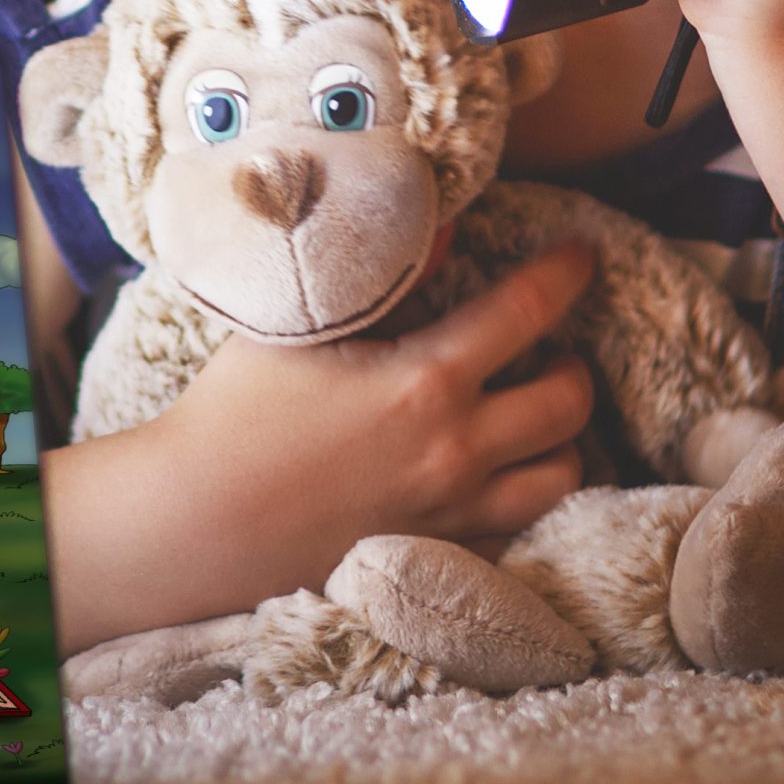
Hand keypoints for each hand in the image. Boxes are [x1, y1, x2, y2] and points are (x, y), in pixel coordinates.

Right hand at [143, 240, 596, 598]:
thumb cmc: (238, 409)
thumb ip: (386, 277)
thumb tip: (445, 232)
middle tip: (554, 343)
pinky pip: (519, 523)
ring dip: (563, 434)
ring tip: (537, 408)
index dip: (564, 274)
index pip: (526, 312)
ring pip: (560, 473)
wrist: (202, 518)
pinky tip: (500, 467)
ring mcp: (455, 510)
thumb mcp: (303, 325)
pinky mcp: (439, 552)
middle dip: (573, 362)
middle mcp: (458, 448)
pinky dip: (525, 488)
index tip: (582, 254)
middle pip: (567, 402)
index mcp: (427, 379)